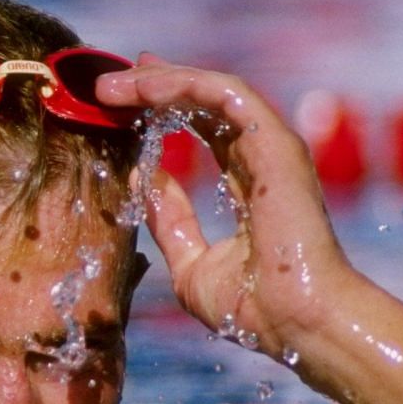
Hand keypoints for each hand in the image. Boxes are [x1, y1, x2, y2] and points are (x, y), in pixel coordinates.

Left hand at [97, 56, 356, 371]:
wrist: (295, 323)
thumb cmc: (254, 309)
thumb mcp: (191, 263)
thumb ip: (169, 219)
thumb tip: (141, 179)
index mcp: (250, 186)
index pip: (207, 129)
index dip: (167, 108)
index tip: (124, 99)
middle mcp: (263, 159)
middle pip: (205, 104)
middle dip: (154, 86)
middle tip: (107, 84)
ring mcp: (272, 147)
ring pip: (212, 91)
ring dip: (159, 80)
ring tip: (112, 84)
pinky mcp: (274, 141)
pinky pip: (224, 94)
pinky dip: (183, 83)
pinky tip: (145, 87)